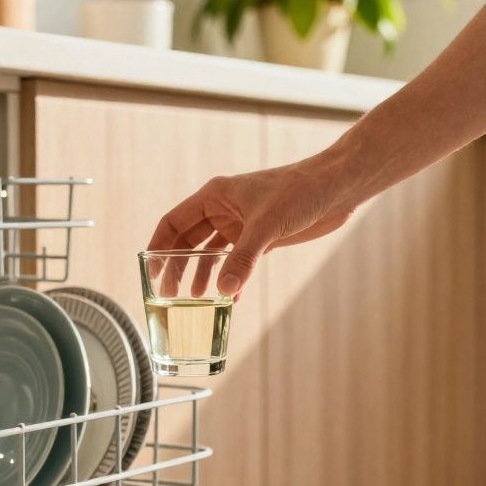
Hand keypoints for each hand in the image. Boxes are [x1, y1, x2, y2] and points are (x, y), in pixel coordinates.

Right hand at [147, 153, 359, 295]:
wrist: (336, 186)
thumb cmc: (299, 191)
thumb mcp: (267, 226)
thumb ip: (243, 258)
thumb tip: (224, 291)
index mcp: (214, 196)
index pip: (173, 221)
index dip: (158, 245)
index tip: (150, 270)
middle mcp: (224, 209)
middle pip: (188, 239)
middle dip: (177, 265)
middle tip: (169, 294)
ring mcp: (242, 223)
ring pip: (211, 251)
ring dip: (201, 273)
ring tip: (193, 299)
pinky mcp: (262, 236)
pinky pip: (236, 260)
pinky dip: (230, 277)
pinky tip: (229, 297)